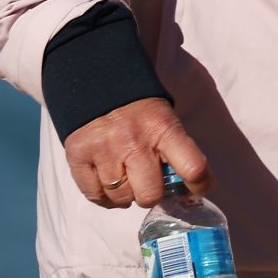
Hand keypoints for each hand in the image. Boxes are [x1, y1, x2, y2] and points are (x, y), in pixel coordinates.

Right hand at [62, 97, 211, 209]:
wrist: (96, 79)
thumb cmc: (138, 108)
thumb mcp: (164, 117)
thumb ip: (175, 149)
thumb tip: (188, 188)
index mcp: (162, 128)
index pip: (193, 168)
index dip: (199, 185)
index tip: (196, 188)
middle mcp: (133, 141)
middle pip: (151, 194)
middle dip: (152, 193)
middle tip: (148, 182)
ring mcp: (103, 150)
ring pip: (122, 199)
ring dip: (126, 194)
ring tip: (126, 178)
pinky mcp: (78, 156)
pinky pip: (95, 196)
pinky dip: (104, 196)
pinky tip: (108, 183)